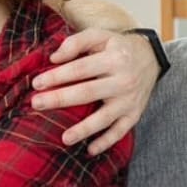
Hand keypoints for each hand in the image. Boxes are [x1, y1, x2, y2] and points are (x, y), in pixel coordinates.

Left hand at [29, 28, 157, 156]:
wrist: (151, 58)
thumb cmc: (117, 48)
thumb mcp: (101, 36)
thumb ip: (76, 42)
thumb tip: (54, 58)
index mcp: (114, 59)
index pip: (80, 69)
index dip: (57, 76)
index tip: (36, 84)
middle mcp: (124, 80)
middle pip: (87, 92)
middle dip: (60, 99)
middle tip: (36, 104)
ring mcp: (129, 100)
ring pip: (104, 118)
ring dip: (83, 130)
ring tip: (64, 138)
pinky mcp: (134, 114)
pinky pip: (120, 131)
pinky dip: (106, 142)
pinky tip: (89, 150)